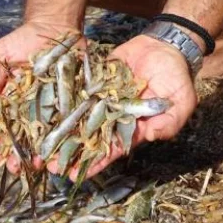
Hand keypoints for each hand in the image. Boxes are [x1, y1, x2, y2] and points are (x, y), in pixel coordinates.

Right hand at [0, 22, 84, 173]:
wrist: (55, 27)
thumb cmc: (23, 42)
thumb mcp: (0, 56)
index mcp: (9, 105)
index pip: (0, 130)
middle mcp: (29, 113)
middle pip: (22, 141)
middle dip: (19, 157)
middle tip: (18, 168)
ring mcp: (51, 112)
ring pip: (46, 139)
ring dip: (43, 155)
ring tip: (42, 167)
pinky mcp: (72, 106)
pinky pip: (71, 126)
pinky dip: (69, 141)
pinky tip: (67, 155)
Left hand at [50, 35, 197, 180]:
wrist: (165, 47)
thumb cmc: (176, 78)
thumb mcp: (181, 103)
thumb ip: (168, 122)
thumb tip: (151, 136)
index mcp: (132, 128)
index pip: (110, 150)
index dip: (94, 163)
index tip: (76, 175)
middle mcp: (112, 117)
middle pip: (88, 138)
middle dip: (70, 152)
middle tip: (49, 165)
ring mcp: (101, 100)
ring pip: (78, 119)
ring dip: (60, 132)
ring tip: (41, 146)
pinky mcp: (93, 83)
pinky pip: (75, 94)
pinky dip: (60, 103)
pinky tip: (43, 114)